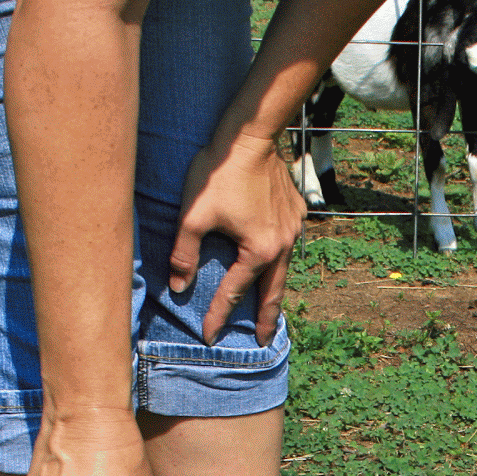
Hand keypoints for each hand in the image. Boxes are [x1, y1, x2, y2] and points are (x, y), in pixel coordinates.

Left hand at [170, 129, 303, 346]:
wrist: (251, 135)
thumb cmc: (219, 172)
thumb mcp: (193, 215)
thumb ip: (184, 254)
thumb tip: (179, 287)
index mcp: (258, 251)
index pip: (234, 292)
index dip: (219, 315)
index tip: (210, 337)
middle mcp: (281, 246)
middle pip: (271, 292)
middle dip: (265, 319)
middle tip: (262, 340)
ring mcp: (293, 230)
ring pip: (284, 271)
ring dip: (275, 293)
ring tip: (270, 311)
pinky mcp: (297, 214)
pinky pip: (288, 246)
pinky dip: (281, 261)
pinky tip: (276, 264)